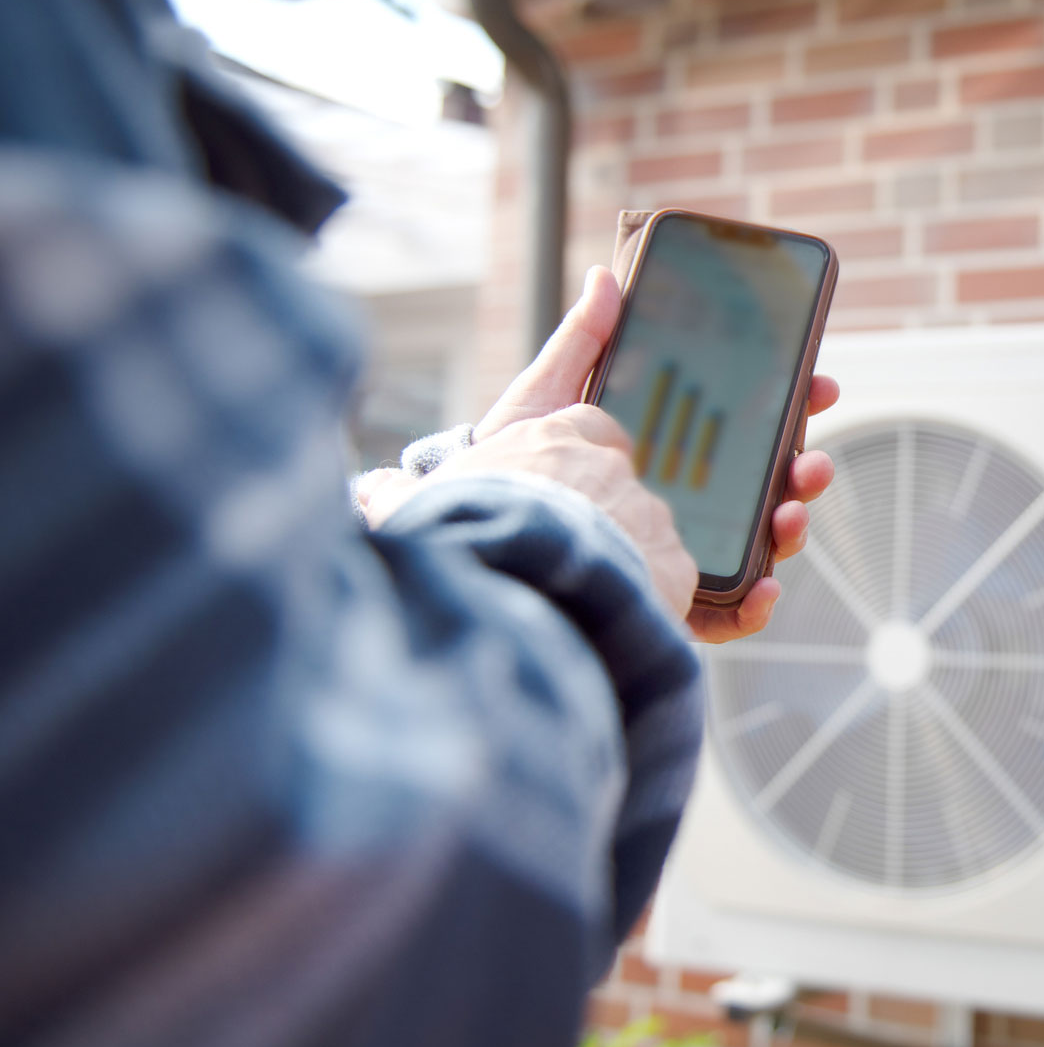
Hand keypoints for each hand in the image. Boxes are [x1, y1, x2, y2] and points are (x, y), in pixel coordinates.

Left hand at [359, 263, 840, 639]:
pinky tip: (765, 585)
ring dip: (790, 528)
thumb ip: (581, 341)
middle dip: (804, 470)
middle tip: (813, 459)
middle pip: (766, 487)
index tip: (818, 385)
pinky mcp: (669, 604)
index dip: (791, 407)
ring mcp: (684, 553)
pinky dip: (756, 605)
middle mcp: (688, 504)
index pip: (746, 430)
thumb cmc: (512, 465)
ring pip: (759, 544)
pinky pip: (726, 613)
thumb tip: (604, 277)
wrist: (478, 535)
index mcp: (673, 453)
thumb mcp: (546, 397)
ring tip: (789, 511)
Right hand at [367, 403, 698, 617]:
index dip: (577, 452)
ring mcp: (646, 514)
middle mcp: (607, 468)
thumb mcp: (412, 514)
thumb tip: (366, 492)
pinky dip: (647, 597)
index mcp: (547, 439)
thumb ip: (392, 498)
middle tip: (569, 553)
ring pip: (643, 530)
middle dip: (600, 512)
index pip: (584, 423)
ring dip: (623, 557)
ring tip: (585, 600)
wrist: (521, 597)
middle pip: (618, 480)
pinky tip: (614, 623)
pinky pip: (667, 577)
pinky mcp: (674, 563)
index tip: (563, 482)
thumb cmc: (461, 545)